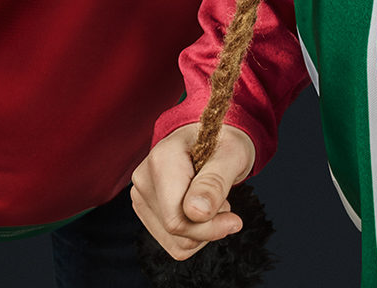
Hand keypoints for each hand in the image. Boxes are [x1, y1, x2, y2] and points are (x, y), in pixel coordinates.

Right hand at [129, 122, 256, 259]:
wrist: (212, 135)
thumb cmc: (224, 141)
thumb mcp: (231, 156)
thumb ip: (214, 183)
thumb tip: (196, 213)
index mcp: (162, 160)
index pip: (177, 220)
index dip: (209, 227)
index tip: (235, 219)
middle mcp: (143, 178)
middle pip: (175, 232)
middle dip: (208, 225)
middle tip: (223, 202)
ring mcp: (141, 195)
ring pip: (174, 241)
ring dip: (202, 229)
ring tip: (211, 200)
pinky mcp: (145, 208)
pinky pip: (172, 242)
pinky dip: (194, 233)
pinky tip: (201, 209)